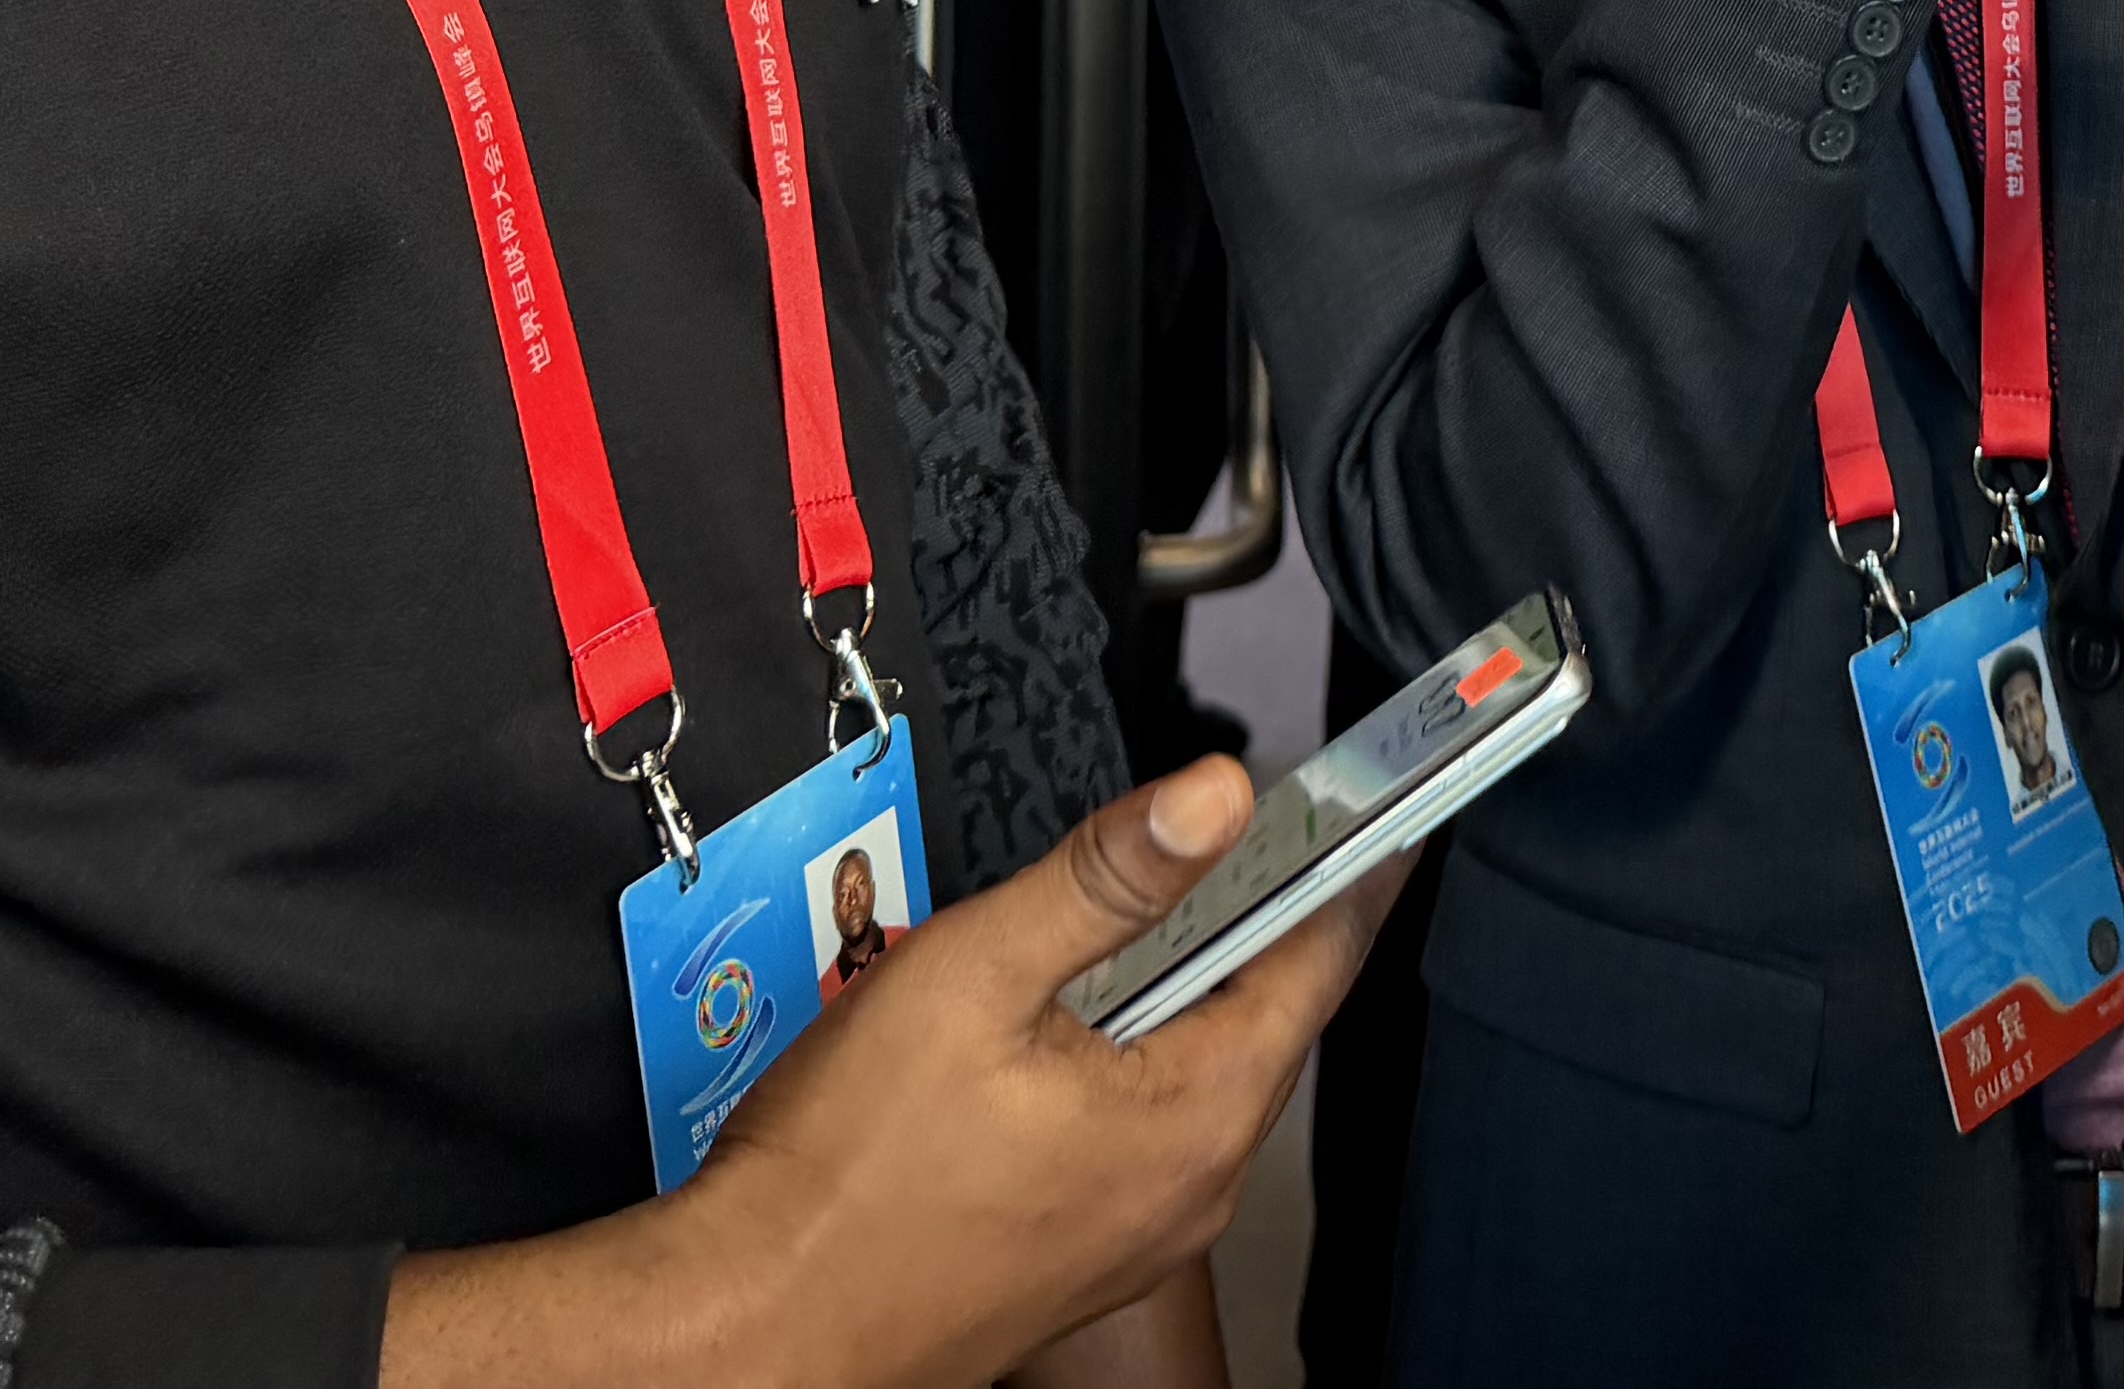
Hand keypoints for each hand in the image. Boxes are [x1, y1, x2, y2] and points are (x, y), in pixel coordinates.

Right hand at [377, 757, 1394, 1388]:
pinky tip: (1065, 1018)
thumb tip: (1216, 797)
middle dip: (1254, 916)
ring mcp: (1138, 1228)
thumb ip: (1106, 876)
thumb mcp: (976, 976)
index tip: (1369, 805)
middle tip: (1249, 827)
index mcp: (1195, 1115)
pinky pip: (1143, 1125)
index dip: (1344, 865)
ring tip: (1141, 907)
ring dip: (1181, 984)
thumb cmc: (847, 1180)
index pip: (1319, 960)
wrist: (753, 1326)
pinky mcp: (1081, 1248)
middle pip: (1263, 1013)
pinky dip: (1132, 1051)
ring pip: (1197, 1069)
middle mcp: (1189, 1186)